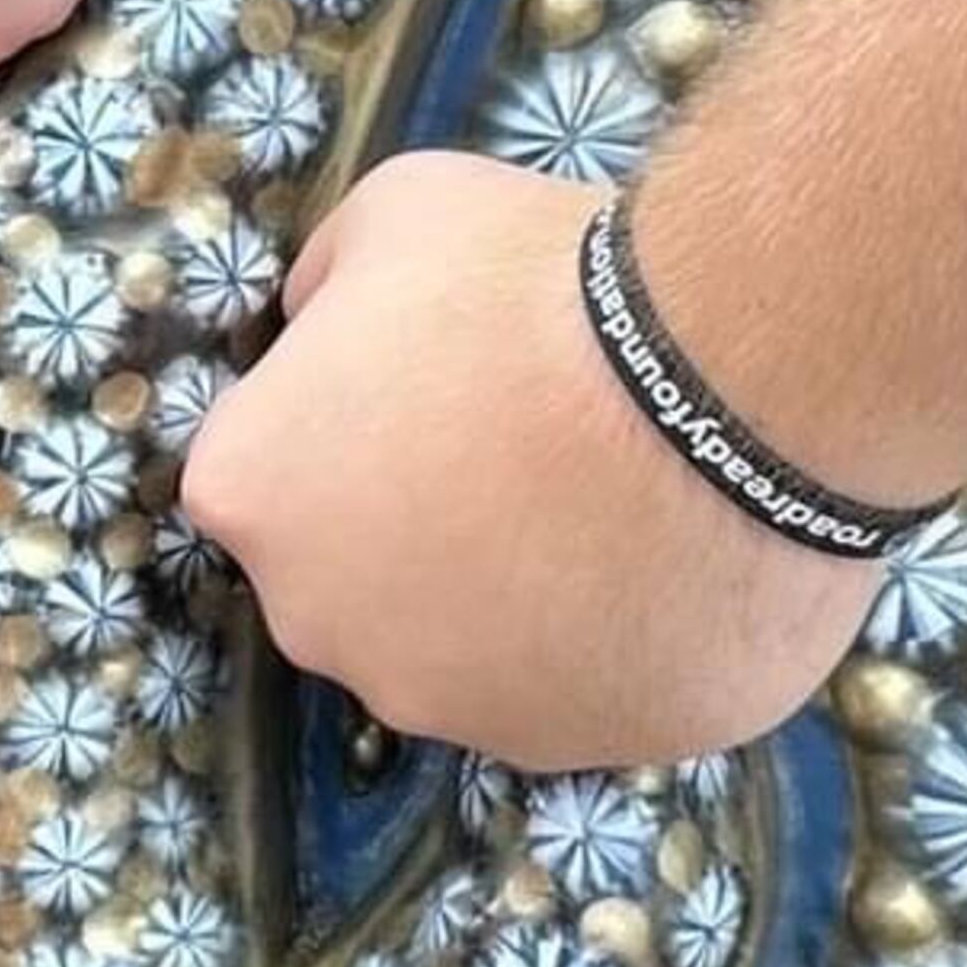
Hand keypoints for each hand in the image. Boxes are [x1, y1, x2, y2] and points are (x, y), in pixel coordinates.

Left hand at [178, 152, 890, 769]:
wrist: (719, 384)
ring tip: (612, 501)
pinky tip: (668, 564)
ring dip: (514, 592)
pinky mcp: (570, 748)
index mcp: (248, 494)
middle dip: (420, 521)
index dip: (353, 418)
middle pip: (355, 573)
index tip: (437, 381)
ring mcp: (447, 703)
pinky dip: (608, 645)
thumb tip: (320, 323)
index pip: (271, 466)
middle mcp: (317, 624)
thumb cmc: (530, 284)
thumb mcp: (388, 217)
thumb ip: (328, 287)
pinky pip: (574, 694)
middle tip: (524, 442)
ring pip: (464, 650)